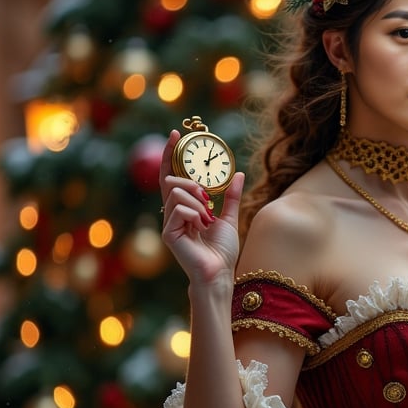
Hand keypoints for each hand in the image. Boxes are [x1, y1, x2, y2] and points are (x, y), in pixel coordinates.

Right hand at [159, 130, 244, 285]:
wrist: (220, 272)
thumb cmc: (222, 251)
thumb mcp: (230, 217)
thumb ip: (232, 197)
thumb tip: (238, 174)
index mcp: (184, 208)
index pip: (172, 177)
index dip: (172, 155)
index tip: (176, 134)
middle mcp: (173, 214)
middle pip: (172, 182)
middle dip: (191, 184)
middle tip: (207, 198)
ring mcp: (169, 224)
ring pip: (177, 193)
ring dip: (197, 202)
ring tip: (206, 218)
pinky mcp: (169, 234)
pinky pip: (180, 210)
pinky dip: (195, 215)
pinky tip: (201, 228)